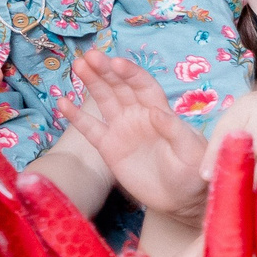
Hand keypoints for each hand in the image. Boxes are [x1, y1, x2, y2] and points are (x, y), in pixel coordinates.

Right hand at [62, 51, 209, 220]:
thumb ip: (176, 132)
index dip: (130, 73)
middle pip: (120, 87)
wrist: (180, 200)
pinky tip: (63, 102)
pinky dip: (77, 116)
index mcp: (160, 111)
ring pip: (104, 100)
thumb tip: (156, 113)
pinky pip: (90, 128)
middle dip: (106, 71)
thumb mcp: (191, 153)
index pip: (143, 85)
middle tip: (90, 56)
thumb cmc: (193, 173)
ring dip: (91, 83)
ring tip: (78, 66)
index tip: (116, 62)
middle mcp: (138, 115)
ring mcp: (122, 129)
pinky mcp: (109, 148)